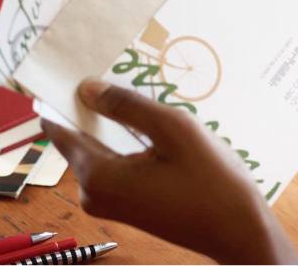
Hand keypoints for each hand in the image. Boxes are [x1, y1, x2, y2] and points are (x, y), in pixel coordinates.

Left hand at [41, 80, 297, 264]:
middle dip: (92, 106)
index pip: (59, 128)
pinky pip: (114, 163)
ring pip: (99, 149)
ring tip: (139, 94)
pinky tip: (150, 126)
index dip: (61, 96)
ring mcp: (110, 202)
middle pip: (79, 137)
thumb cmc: (212, 182)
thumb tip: (86, 87)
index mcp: (97, 175)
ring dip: (113, 123)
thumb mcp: (174, 130)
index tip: (70, 66)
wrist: (238, 231)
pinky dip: (124, 142)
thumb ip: (127, 105)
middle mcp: (93, 193)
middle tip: (115, 71)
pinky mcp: (127, 205)